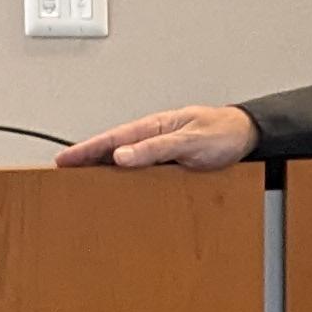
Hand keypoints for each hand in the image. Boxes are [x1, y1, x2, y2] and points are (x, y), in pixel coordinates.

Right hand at [56, 106, 257, 169]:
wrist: (248, 136)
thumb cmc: (223, 133)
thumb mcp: (190, 141)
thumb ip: (156, 148)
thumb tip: (122, 155)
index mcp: (155, 126)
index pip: (112, 139)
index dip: (86, 149)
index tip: (64, 159)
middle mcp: (154, 136)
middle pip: (113, 147)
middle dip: (87, 158)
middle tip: (63, 171)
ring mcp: (161, 148)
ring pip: (125, 158)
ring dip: (104, 167)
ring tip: (84, 181)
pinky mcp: (170, 161)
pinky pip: (141, 167)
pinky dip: (125, 174)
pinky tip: (120, 185)